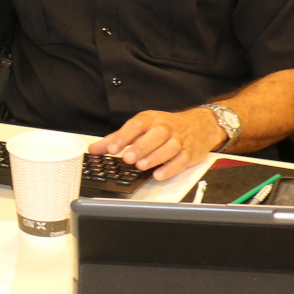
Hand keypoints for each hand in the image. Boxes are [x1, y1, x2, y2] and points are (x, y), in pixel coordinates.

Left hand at [88, 108, 223, 180]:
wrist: (198, 125)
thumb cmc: (165, 126)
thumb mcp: (140, 127)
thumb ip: (117, 138)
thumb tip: (94, 149)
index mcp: (151, 119)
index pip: (137, 125)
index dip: (124, 136)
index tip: (112, 148)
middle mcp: (166, 128)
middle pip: (155, 135)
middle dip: (141, 147)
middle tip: (128, 158)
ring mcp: (180, 140)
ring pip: (170, 148)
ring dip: (154, 157)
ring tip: (141, 166)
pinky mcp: (190, 153)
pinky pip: (182, 161)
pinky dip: (171, 168)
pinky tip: (159, 174)